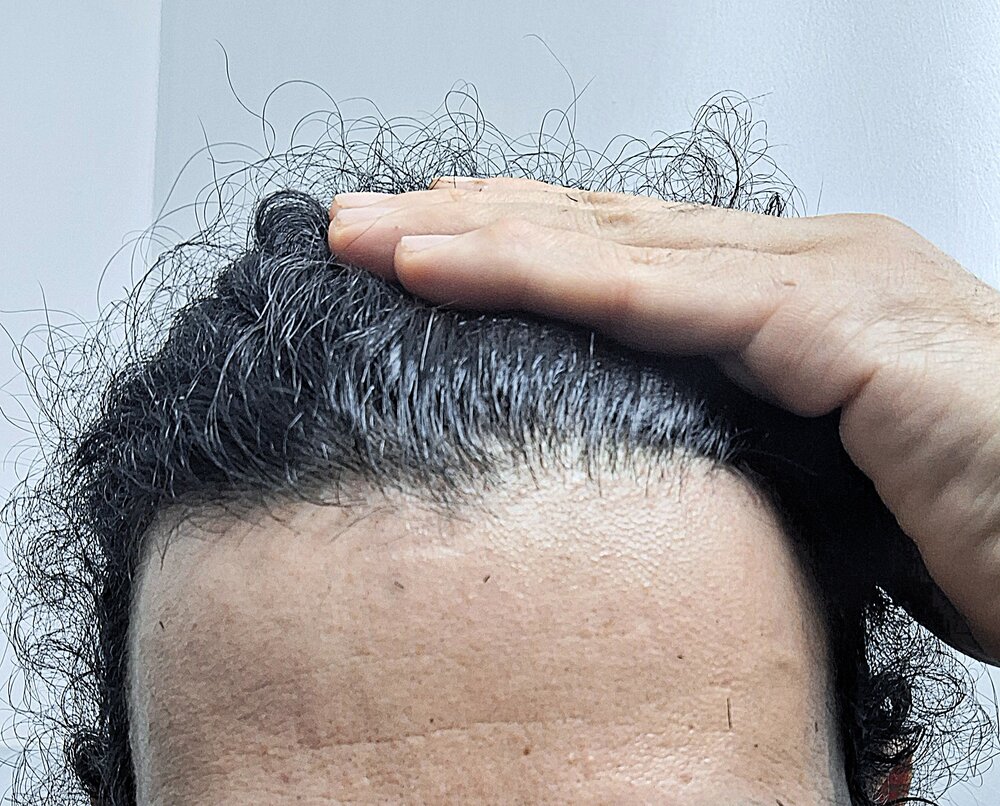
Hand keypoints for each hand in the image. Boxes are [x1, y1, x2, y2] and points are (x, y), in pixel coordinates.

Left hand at [328, 176, 999, 663]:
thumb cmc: (986, 512)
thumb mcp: (823, 463)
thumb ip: (742, 430)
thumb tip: (660, 451)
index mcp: (794, 298)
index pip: (625, 258)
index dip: (518, 247)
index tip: (424, 251)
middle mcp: (804, 263)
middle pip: (599, 232)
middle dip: (468, 223)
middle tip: (360, 227)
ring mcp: (823, 279)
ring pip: (610, 246)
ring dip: (476, 238)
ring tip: (369, 237)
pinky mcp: (839, 322)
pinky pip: (660, 295)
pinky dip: (545, 275)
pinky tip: (448, 265)